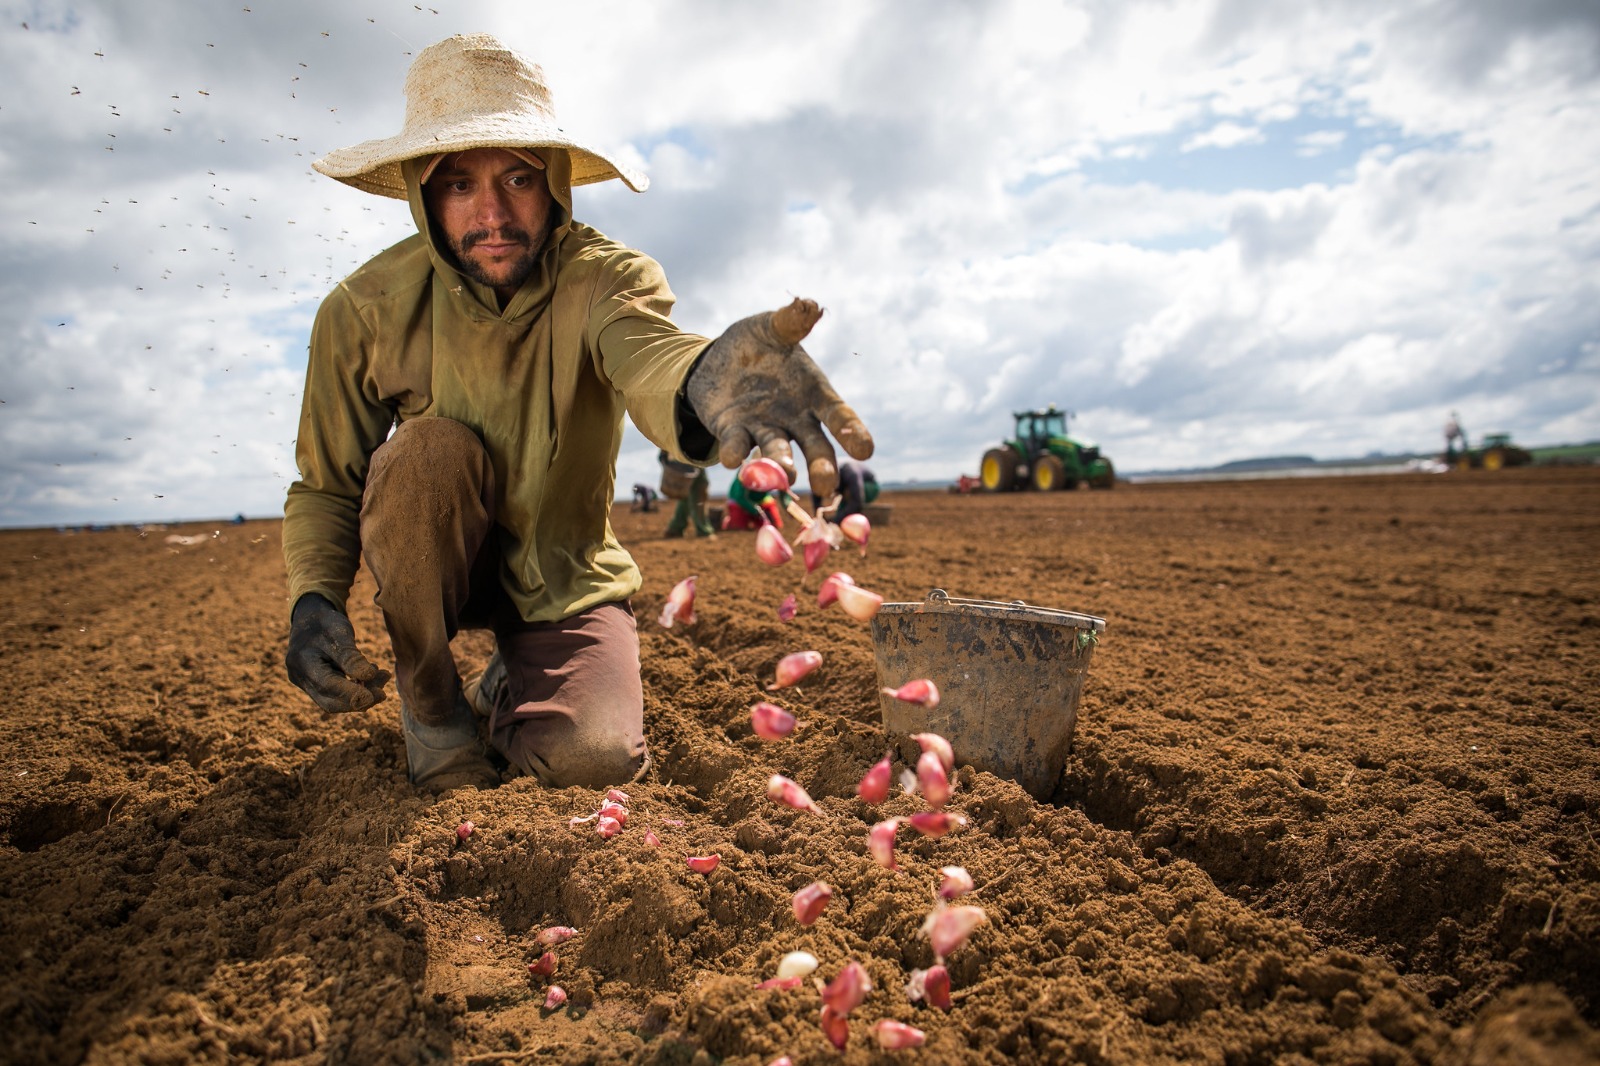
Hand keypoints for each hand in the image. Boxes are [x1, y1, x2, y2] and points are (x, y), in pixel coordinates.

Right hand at [285, 593, 389, 712]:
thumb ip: (351, 656)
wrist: (310, 619)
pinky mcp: (313, 685)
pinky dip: (354, 690)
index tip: (379, 695)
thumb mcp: (340, 632)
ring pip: (333, 701)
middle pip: (330, 702)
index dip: (353, 694)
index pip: (328, 685)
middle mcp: (299, 676)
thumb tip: (368, 677)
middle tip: (383, 694)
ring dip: (360, 696)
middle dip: (359, 701)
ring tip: (383, 678)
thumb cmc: (326, 623)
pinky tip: (372, 677)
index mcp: (302, 661)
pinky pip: (334, 694)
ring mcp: (304, 683)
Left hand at [686, 297, 872, 499]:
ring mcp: (765, 429)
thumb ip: (790, 323)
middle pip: (815, 445)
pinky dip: (736, 452)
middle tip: (826, 485)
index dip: (853, 432)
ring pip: (778, 450)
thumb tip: (809, 304)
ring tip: (784, 475)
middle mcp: (794, 418)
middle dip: (822, 464)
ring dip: (781, 464)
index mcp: (813, 392)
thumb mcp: (771, 328)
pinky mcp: (734, 433)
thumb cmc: (756, 345)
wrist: (715, 360)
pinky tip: (732, 459)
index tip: (866, 450)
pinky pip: (738, 444)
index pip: (839, 415)